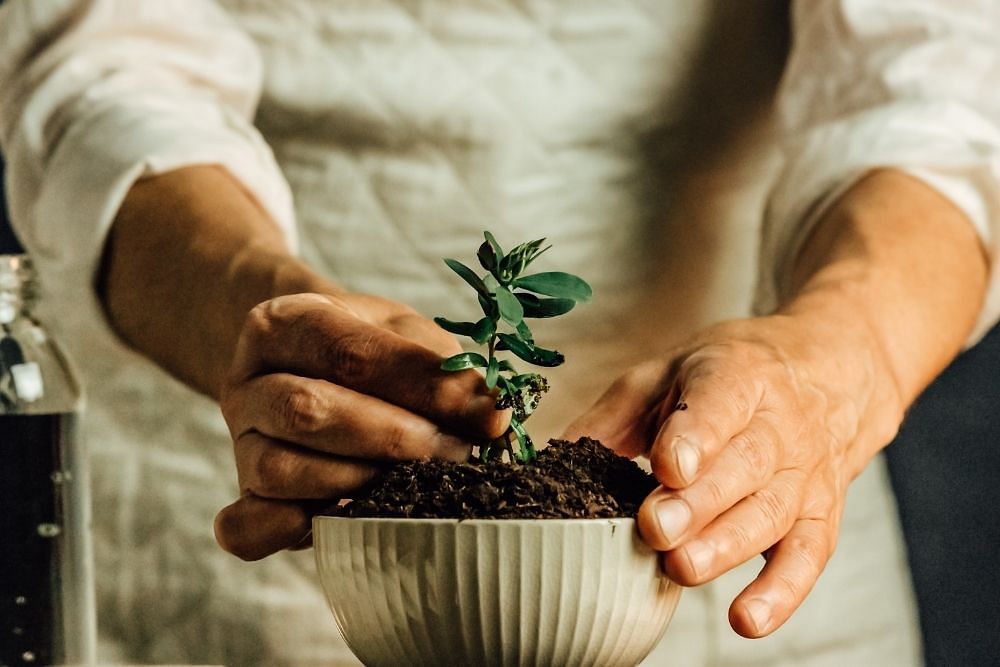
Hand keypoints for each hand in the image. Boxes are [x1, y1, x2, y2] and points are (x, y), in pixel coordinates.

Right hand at [214, 292, 508, 559]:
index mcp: (283, 323)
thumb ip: (444, 370)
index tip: (485, 415)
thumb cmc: (366, 350)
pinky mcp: (243, 496)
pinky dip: (296, 530)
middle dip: (393, 438)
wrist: (305, 366)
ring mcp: (240, 442)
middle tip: (454, 453)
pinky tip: (346, 519)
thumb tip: (492, 416)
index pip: (349, 353)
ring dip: (357, 483)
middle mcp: (248, 381)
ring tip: (413, 484)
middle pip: (307, 410)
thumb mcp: (405, 336)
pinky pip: (251, 526)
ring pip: (281, 470)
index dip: (422, 387)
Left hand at [565, 315, 902, 637]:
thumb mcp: (669, 372)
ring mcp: (804, 472)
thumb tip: (552, 459)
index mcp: (738, 375)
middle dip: (699, 502)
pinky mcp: (820, 515)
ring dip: (727, 547)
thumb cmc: (733, 374)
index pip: (721, 402)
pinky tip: (748, 619)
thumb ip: (613, 415)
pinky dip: (782, 592)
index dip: (695, 436)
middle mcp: (780, 423)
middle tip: (655, 529)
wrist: (828, 372)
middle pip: (745, 465)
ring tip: (682, 569)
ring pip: (771, 512)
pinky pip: (808, 556)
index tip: (667, 467)